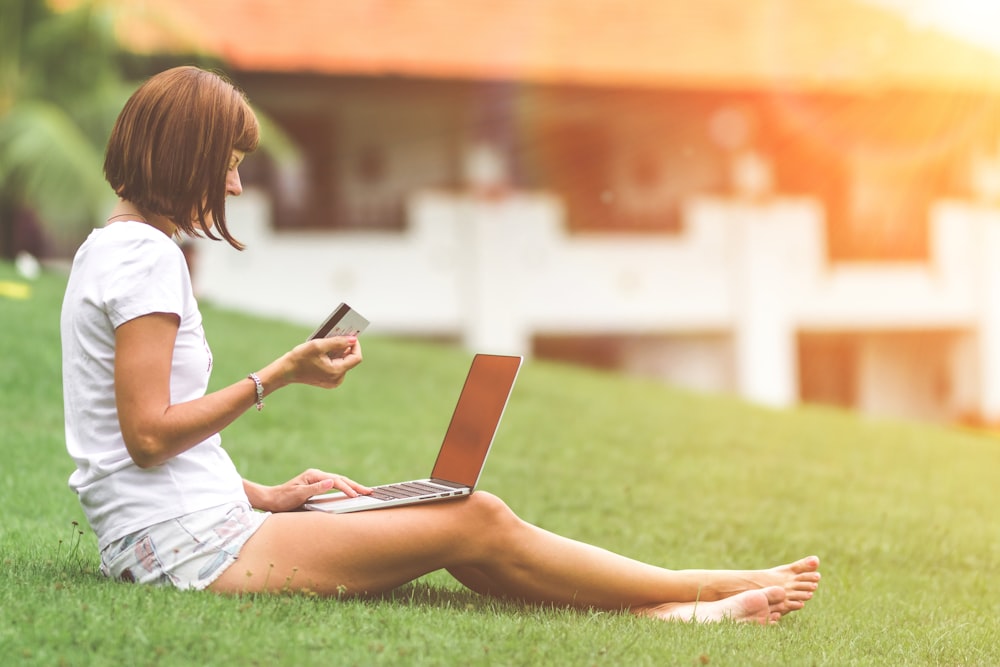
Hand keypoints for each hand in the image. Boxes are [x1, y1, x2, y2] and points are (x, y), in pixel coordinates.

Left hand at [247, 468, 372, 512]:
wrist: (271, 500)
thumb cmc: (283, 499)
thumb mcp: (298, 495)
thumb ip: (315, 489)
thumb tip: (332, 482)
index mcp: (314, 475)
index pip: (336, 481)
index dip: (347, 488)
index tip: (356, 496)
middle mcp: (316, 475)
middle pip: (340, 479)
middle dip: (355, 486)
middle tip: (369, 491)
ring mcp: (317, 480)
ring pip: (339, 481)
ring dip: (352, 486)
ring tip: (365, 491)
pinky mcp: (316, 485)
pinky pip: (335, 486)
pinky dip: (345, 488)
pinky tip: (350, 492)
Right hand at [281, 336, 362, 388]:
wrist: (286, 371)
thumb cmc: (300, 358)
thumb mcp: (318, 345)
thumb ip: (338, 342)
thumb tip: (353, 339)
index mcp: (336, 372)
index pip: (356, 357)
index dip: (355, 345)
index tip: (350, 335)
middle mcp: (337, 379)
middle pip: (349, 359)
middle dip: (345, 347)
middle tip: (338, 335)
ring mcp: (333, 381)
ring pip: (342, 362)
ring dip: (338, 351)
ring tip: (329, 341)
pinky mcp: (328, 380)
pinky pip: (336, 366)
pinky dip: (333, 357)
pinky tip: (324, 350)